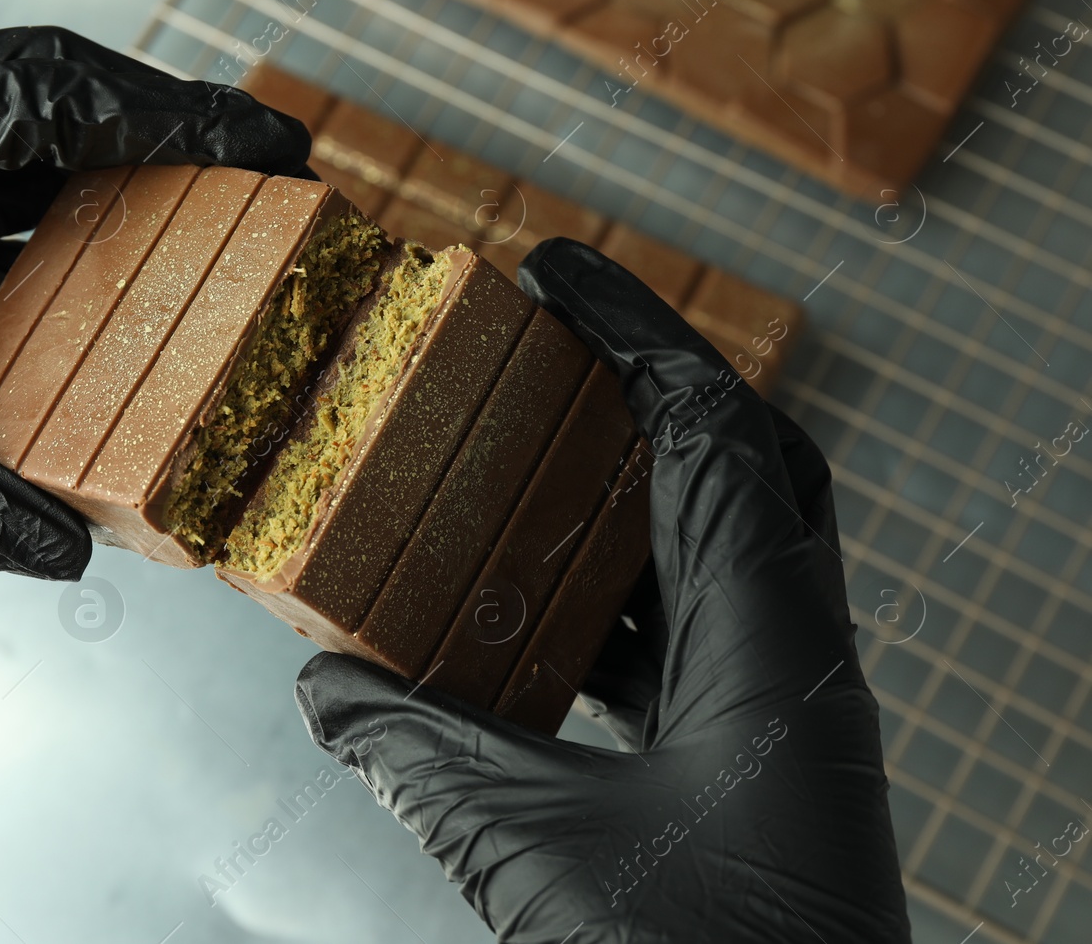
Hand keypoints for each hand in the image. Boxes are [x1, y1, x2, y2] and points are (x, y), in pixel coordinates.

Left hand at [0, 27, 310, 574]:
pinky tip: (98, 310)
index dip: (154, 111)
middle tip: (256, 180)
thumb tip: (60, 546)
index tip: (249, 139)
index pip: (25, 92)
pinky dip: (38, 272)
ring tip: (202, 243)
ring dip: (103, 207)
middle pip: (28, 118)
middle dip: (150, 144)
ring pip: (0, 181)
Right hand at [294, 238, 908, 942]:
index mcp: (772, 645)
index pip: (710, 430)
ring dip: (621, 496)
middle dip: (644, 391)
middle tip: (549, 355)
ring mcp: (782, 706)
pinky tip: (533, 614)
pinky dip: (610, 598)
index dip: (633, 334)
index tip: (553, 274)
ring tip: (521, 466)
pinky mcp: (754, 756)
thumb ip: (420, 753)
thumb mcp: (532, 849)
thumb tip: (327, 689)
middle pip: (739, 463)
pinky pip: (686, 634)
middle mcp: (795, 657)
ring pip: (712, 549)